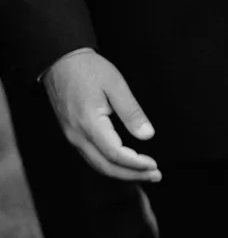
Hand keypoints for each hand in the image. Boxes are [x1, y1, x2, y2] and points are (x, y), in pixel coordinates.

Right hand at [42, 48, 160, 181]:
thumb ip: (131, 113)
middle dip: (132, 175)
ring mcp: (72, 136)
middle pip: (106, 166)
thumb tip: (147, 135)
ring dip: (122, 173)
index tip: (154, 165)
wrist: (60, 62)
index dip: (136, 163)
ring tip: (145, 173)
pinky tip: (125, 164)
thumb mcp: (116, 85)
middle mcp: (77, 135)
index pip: (115, 154)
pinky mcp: (72, 134)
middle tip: (156, 176)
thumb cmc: (88, 70)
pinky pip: (91, 157)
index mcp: (89, 123)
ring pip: (97, 165)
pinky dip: (110, 165)